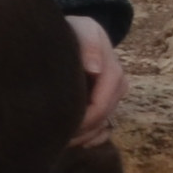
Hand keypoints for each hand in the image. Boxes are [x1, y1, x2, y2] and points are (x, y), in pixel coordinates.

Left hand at [73, 15, 124, 146]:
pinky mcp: (104, 102)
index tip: (61, 126)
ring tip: (62, 141)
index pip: (103, 101)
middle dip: (83, 129)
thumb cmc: (74, 32)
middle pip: (103, 115)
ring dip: (86, 135)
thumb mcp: (83, 30)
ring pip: (104, 123)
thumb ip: (88, 44)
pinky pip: (106, 127)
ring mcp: (111, 95)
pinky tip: (77, 143)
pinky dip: (93, 138)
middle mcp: (116, 85)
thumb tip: (94, 69)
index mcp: (112, 70)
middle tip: (56, 138)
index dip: (85, 117)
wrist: (74, 33)